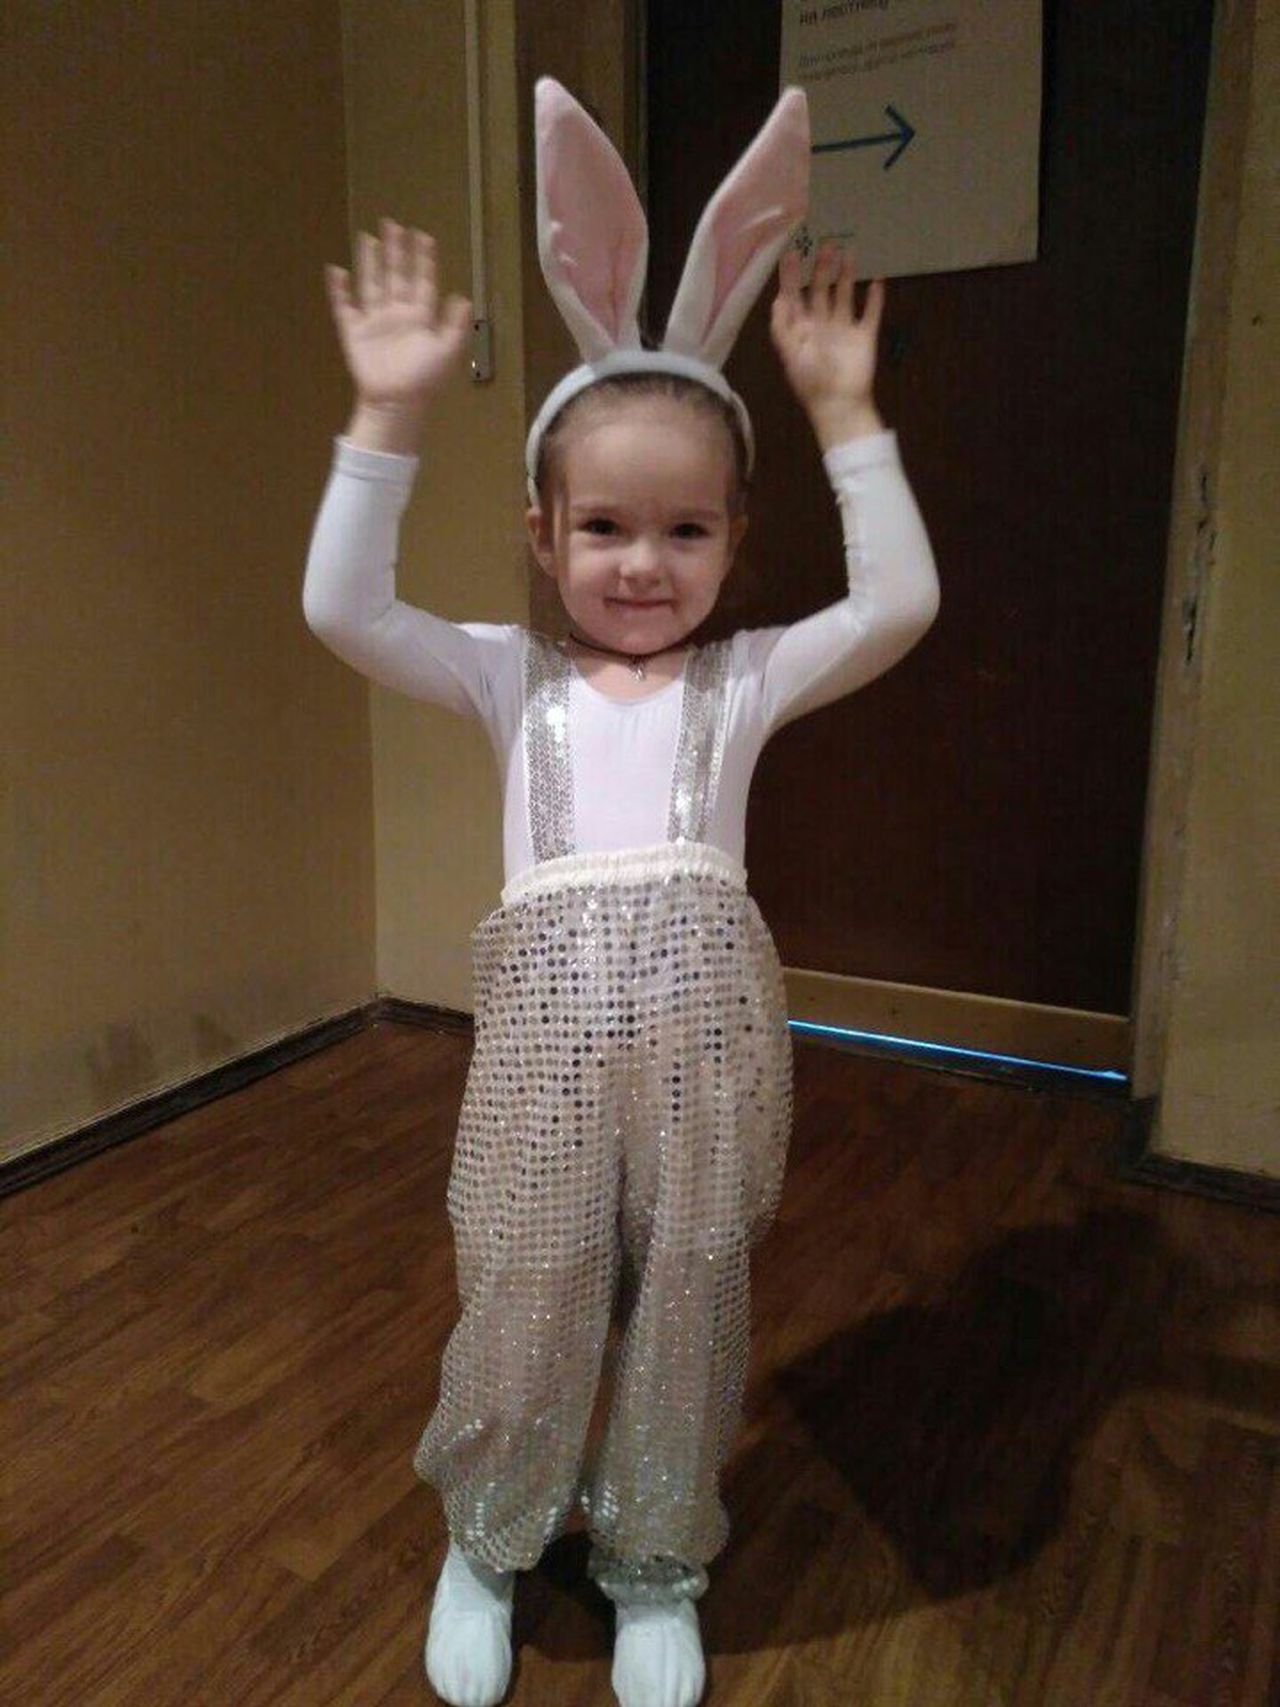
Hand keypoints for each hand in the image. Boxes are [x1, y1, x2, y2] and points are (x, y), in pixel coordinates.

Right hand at [325, 219, 471, 409]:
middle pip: (396, 275)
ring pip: (372, 283)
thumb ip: (456, 325)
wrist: (397, 402)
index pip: (423, 281)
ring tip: (368, 237)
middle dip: (395, 251)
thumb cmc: (424, 379)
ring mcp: (375, 321)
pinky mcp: (354, 332)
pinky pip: (344, 306)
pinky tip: (335, 270)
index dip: (423, 259)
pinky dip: (339, 289)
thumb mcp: (447, 351)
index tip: (423, 235)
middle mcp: (397, 314)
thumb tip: (464, 297)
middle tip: (392, 224)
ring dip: (370, 261)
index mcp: (420, 317)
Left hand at [771, 243, 885, 443]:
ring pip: (845, 295)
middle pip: (820, 290)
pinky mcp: (865, 337)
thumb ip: (783, 326)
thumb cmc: (811, 381)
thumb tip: (779, 297)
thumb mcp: (790, 354)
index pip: (793, 296)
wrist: (840, 405)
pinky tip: (877, 280)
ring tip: (848, 252)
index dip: (791, 276)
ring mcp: (844, 330)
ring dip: (846, 275)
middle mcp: (821, 325)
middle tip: (826, 244)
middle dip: (821, 268)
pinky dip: (875, 298)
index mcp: (800, 329)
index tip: (791, 253)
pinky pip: (871, 314)